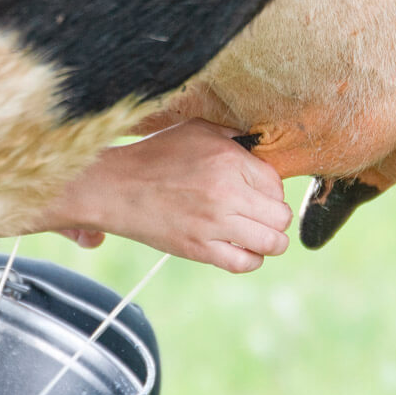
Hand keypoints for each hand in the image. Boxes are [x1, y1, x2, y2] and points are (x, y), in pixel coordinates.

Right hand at [41, 119, 291, 272]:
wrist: (116, 187)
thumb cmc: (156, 156)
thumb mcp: (197, 131)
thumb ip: (233, 138)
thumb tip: (261, 149)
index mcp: (229, 160)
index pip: (276, 184)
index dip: (271, 190)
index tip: (257, 193)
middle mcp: (227, 192)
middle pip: (280, 215)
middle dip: (275, 217)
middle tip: (260, 215)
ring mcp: (214, 223)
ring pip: (272, 242)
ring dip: (271, 242)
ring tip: (260, 237)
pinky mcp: (199, 249)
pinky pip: (244, 263)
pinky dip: (252, 260)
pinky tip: (244, 250)